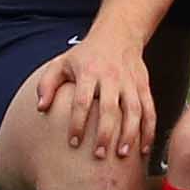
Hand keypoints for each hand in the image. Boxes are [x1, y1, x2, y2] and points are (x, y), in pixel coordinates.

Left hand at [34, 32, 157, 168]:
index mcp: (89, 72)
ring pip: (133, 110)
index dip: (77, 123)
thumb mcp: (62, 63)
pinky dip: (149, 129)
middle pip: (110, 108)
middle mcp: (111, 77)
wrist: (118, 34)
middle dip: (104, 133)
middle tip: (98, 155)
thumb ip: (47, 84)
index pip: (82, 101)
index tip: (73, 143)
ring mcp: (130, 82)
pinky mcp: (144, 85)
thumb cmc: (85, 54)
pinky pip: (149, 109)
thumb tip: (41, 107)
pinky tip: (145, 148)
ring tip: (122, 155)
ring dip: (129, 134)